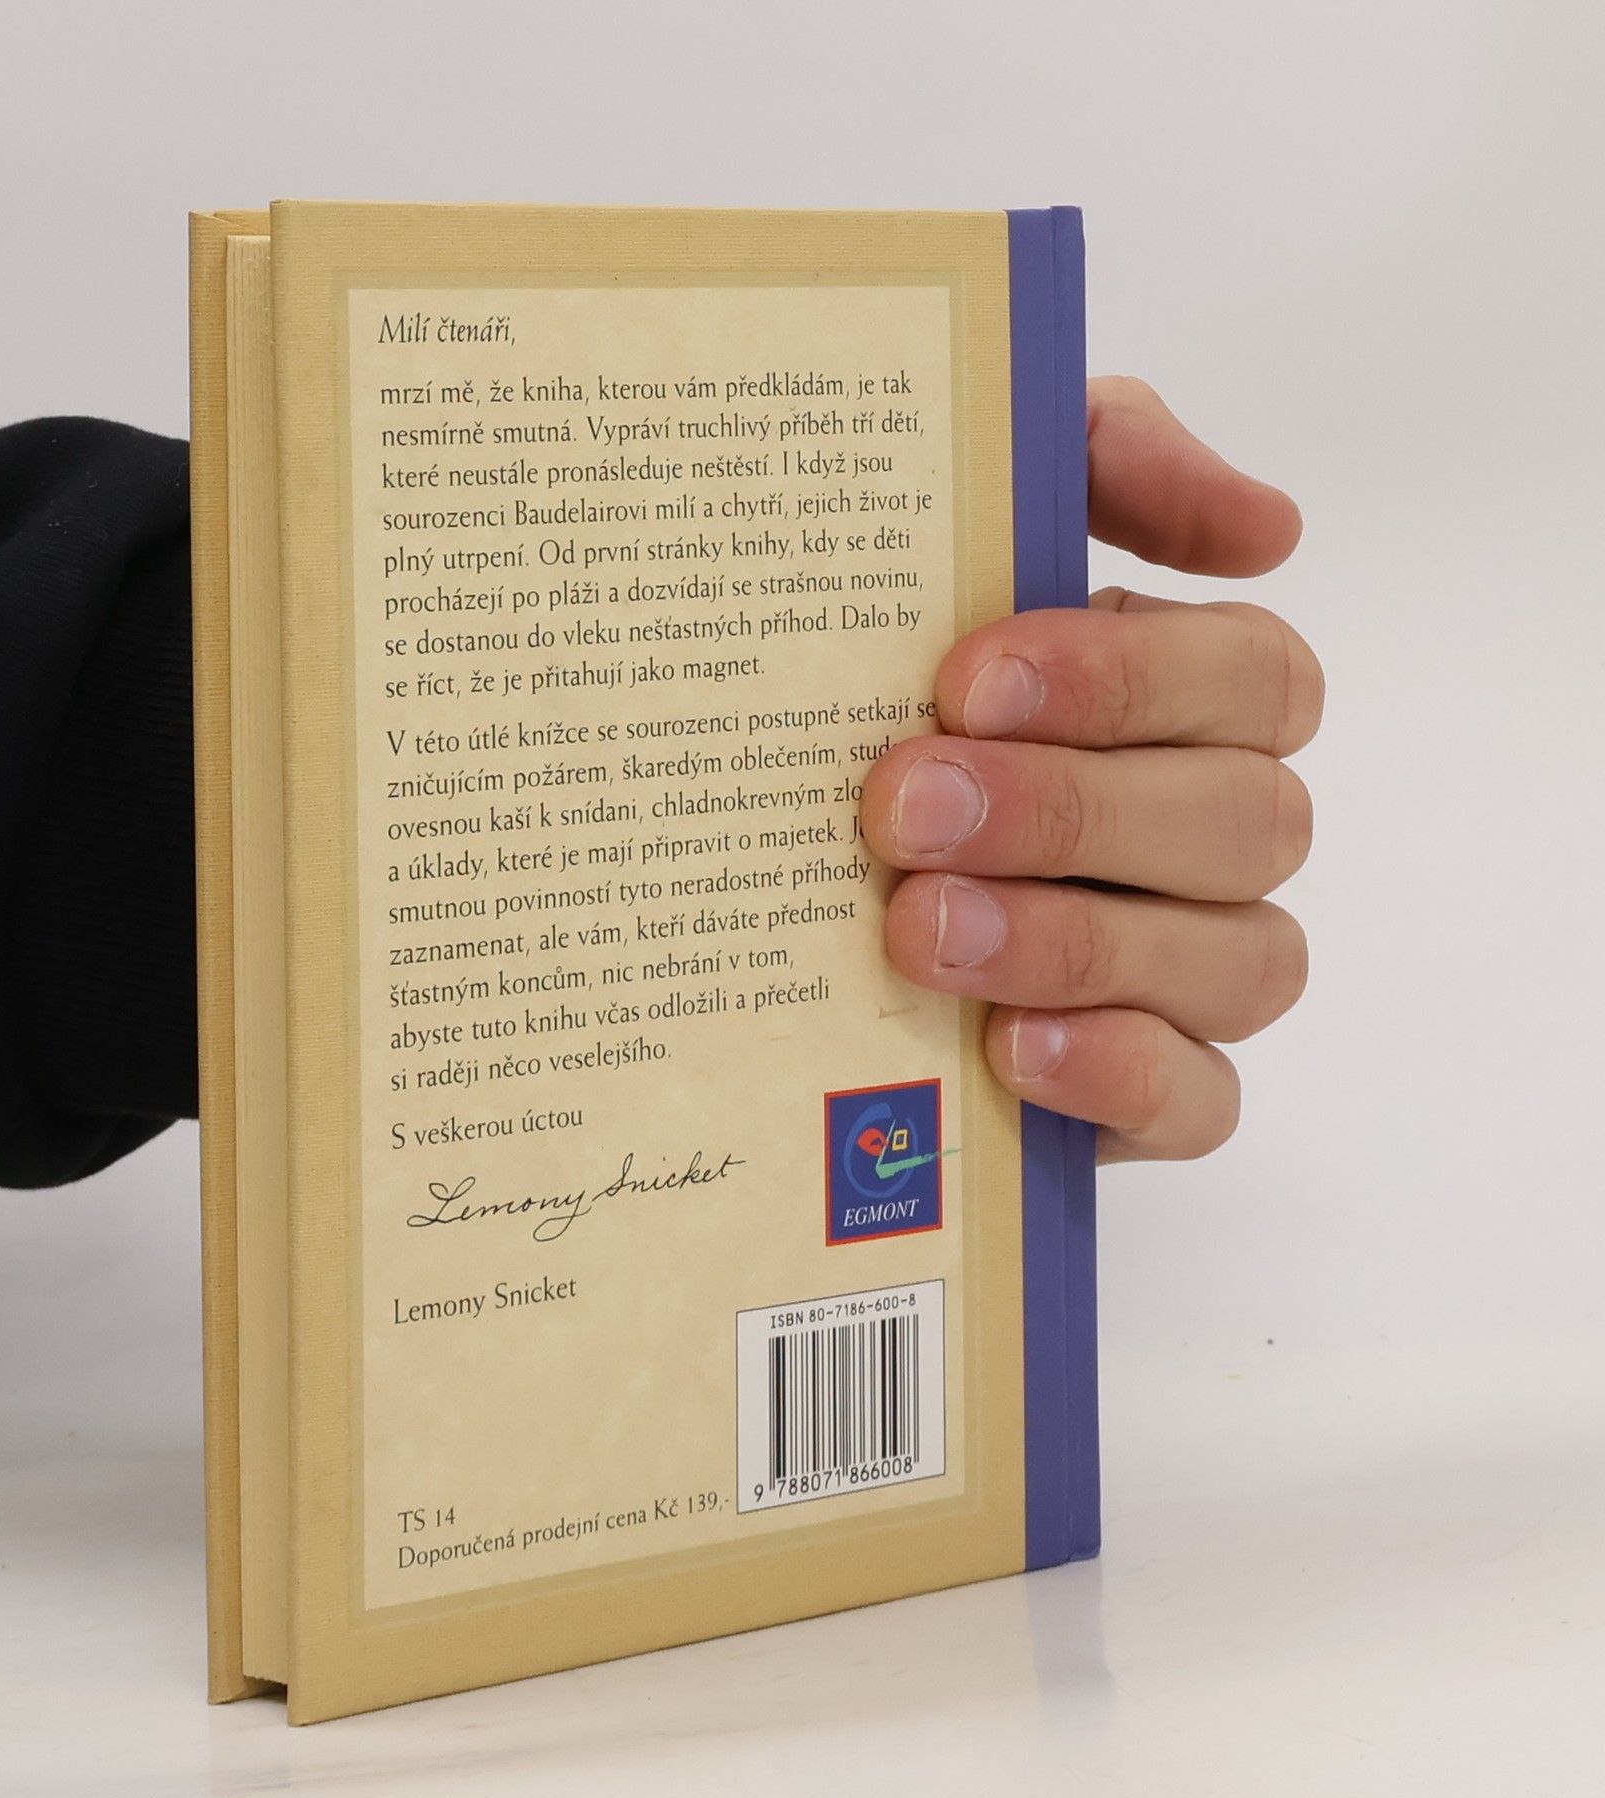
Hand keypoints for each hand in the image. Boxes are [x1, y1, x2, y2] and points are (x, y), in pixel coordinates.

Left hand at [860, 377, 1319, 1162]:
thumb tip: (1266, 524)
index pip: (1252, 677)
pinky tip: (1008, 1048)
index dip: (1127, 678)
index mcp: (1195, 699)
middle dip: (1066, 811)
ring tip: (918, 929)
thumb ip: (1103, 461)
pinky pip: (1204, 1100)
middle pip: (1242, 820)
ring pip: (1238, 961)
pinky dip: (1121, 1076)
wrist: (767, 860)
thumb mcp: (968, 523)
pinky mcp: (1150, 1090)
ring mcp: (1196, 967)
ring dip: (1075, 941)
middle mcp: (1218, 831)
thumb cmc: (891, 682)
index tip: (965, 678)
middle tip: (900, 810)